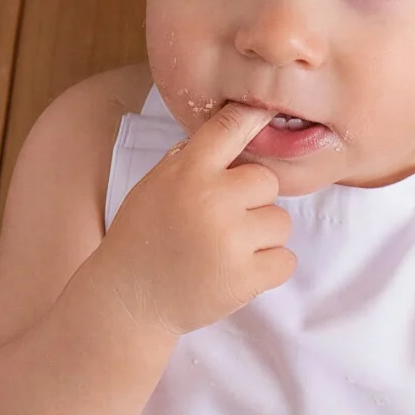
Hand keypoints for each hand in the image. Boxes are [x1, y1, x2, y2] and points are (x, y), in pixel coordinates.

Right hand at [97, 100, 294, 336]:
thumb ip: (192, 161)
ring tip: (227, 250)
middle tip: (224, 223)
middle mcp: (211, 199)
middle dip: (254, 201)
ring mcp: (230, 239)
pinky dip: (269, 269)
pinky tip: (238, 271)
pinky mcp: (244, 277)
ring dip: (262, 237)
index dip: (253, 118)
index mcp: (187, 171)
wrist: (128, 300)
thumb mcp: (155, 185)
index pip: (230, 128)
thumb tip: (235, 132)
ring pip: (281, 222)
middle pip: (268, 182)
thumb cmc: (143, 238)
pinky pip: (286, 260)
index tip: (267, 114)